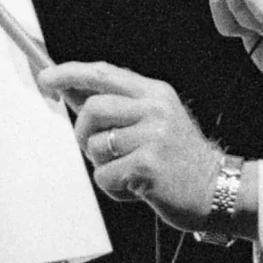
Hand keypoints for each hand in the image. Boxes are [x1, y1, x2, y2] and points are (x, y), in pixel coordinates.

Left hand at [36, 61, 225, 233]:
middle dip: (83, 132)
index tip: (46, 78)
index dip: (68, 73)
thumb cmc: (179, 159)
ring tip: (128, 171)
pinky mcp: (148, 166)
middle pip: (92, 109)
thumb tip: (71, 93)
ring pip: (95, 146)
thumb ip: (119, 107)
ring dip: (103, 165)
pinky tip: (136, 188)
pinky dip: (113, 188)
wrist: (216, 189)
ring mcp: (153, 137)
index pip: (103, 73)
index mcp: (155, 93)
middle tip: (97, 150)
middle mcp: (155, 109)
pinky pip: (104, 176)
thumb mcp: (156, 121)